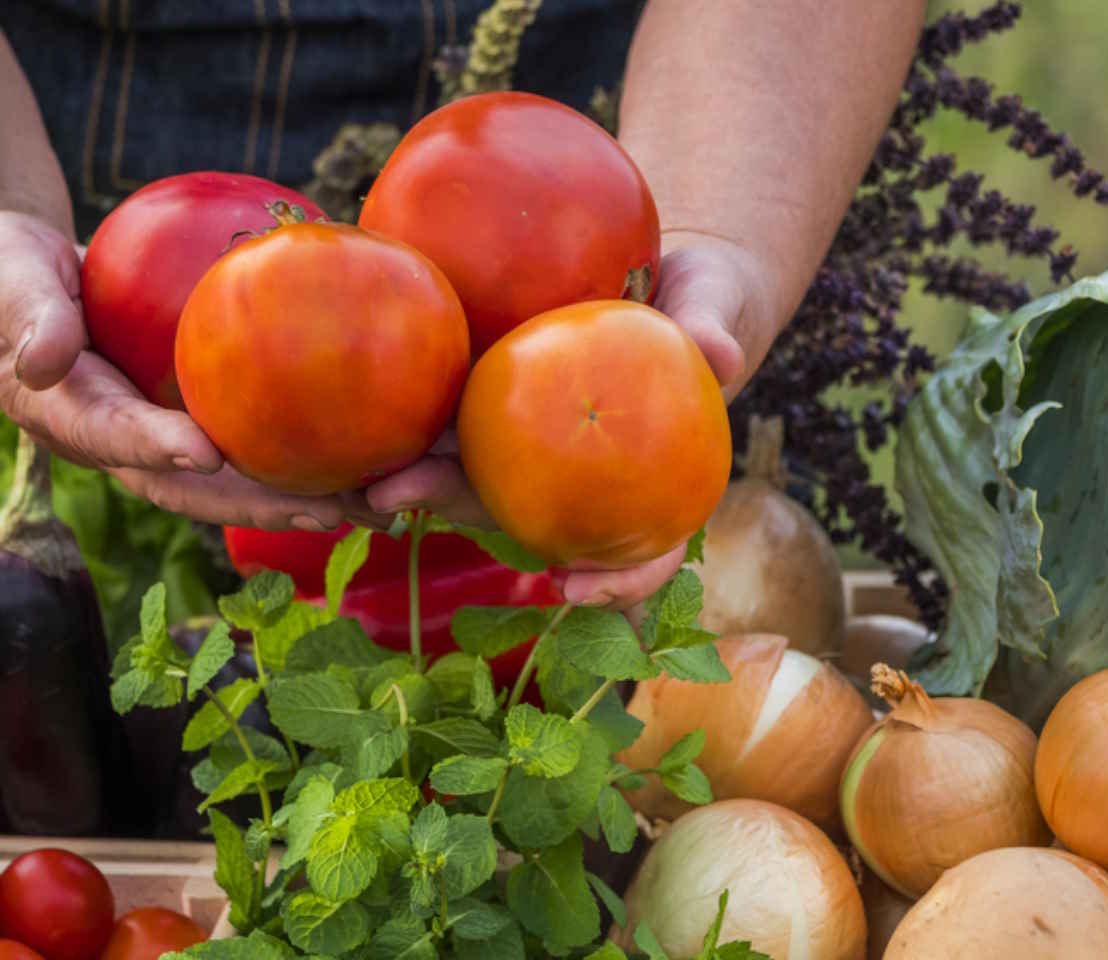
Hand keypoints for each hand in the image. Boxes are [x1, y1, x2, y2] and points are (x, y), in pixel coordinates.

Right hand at [0, 211, 348, 529]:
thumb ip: (34, 316)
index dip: (157, 448)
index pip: (118, 437)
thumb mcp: (14, 279)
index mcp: (74, 416)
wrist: (36, 280)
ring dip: (297, 497)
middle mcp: (124, 442)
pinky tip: (370, 453)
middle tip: (323, 513)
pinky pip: (253, 443)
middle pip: (195, 487)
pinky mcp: (196, 422)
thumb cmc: (17, 272)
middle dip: (258, 504)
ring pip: (235, 480)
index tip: (204, 453)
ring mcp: (163, 438)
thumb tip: (42, 361)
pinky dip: (305, 455)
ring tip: (369, 508)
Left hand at [364, 231, 770, 606]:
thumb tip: (718, 352)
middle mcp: (576, 476)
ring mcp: (526, 444)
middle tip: (394, 500)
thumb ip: (714, 326)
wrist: (660, 276)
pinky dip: (402, 423)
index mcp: (642, 480)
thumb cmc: (697, 302)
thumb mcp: (713, 305)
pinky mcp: (490, 402)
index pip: (639, 546)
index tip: (571, 589)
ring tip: (357, 474)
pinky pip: (445, 415)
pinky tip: (354, 412)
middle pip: (519, 512)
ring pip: (466, 474)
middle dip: (455, 513)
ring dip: (409, 480)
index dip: (611, 577)